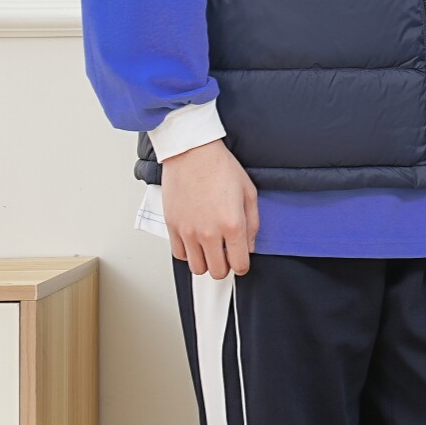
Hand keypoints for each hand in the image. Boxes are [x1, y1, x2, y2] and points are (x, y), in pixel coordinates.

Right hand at [160, 138, 259, 278]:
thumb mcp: (249, 192)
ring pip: (197, 268)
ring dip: (206, 261)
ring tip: (210, 246)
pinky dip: (189, 252)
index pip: (240, 265)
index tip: (241, 258)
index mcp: (232, 224)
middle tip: (226, 252)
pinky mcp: (173, 227)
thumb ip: (252, 223)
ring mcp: (189, 232)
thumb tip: (250, 245)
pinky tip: (195, 240)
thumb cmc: (220, 166)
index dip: (243, 264)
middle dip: (225, 265)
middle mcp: (209, 233)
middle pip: (218, 272)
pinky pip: (180, 255)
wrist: (192, 152)